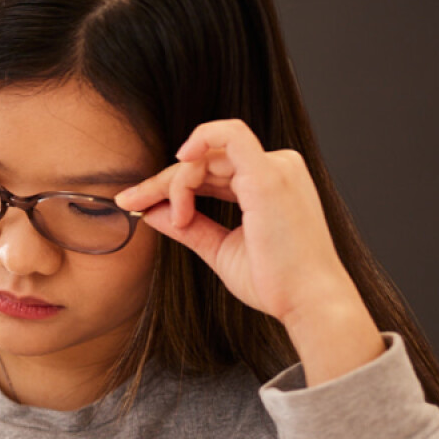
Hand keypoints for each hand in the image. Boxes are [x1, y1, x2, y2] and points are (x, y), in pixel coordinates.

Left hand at [116, 119, 382, 383]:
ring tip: (178, 219)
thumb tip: (152, 212)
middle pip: (204, 162)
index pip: (210, 172)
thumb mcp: (222, 249)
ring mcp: (276, 168)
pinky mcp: (269, 175)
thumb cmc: (275, 282)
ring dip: (176, 183)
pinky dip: (200, 141)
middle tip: (129, 202)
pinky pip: (229, 136)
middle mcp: (276, 169)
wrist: (308, 302)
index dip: (171, 186)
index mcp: (268, 184)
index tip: (137, 205)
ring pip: (207, 156)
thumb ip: (190, 227)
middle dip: (161, 182)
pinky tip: (180, 163)